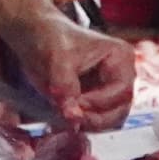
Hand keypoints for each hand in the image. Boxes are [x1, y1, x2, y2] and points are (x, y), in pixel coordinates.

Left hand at [7, 14, 133, 128]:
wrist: (36, 36)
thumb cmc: (50, 39)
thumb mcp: (57, 60)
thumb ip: (65, 87)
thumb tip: (73, 116)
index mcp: (121, 57)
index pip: (121, 92)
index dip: (98, 103)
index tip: (74, 106)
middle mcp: (122, 75)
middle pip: (119, 110)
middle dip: (94, 118)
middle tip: (68, 118)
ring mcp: (111, 90)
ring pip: (110, 120)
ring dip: (88, 124)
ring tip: (63, 117)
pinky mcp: (97, 101)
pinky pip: (96, 121)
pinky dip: (81, 123)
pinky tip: (63, 118)